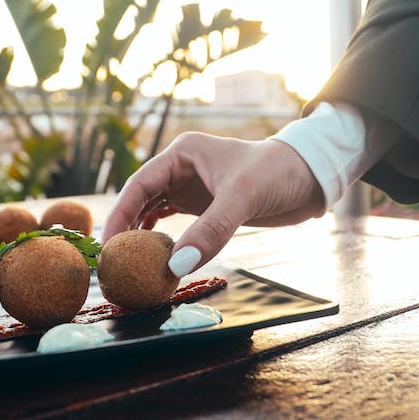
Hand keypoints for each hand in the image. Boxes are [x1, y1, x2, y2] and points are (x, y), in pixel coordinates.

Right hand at [103, 132, 325, 276]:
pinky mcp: (205, 204)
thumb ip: (210, 230)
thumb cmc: (278, 173)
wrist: (310, 177)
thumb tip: (176, 265)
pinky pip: (172, 222)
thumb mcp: (242, 198)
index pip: (139, 184)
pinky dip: (162, 239)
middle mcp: (182, 168)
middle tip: (112, 261)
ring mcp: (192, 187)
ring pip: (154, 212)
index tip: (108, 244)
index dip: (119, 214)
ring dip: (142, 236)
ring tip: (129, 263)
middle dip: (125, 228)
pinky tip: (155, 255)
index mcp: (182, 154)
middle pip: (140, 199)